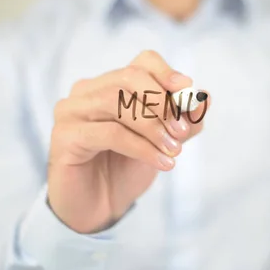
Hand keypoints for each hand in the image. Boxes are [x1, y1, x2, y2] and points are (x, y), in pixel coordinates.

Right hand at [47, 50, 209, 233]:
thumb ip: (182, 121)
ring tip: (174, 151)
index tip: (188, 91)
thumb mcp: (162, 142)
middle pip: (129, 78)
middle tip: (182, 130)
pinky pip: (109, 133)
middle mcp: (87, 91)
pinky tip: (162, 163)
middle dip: (161, 102)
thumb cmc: (126, 168)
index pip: (142, 63)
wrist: (99, 206)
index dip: (166, 73)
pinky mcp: (64, 136)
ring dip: (153, 127)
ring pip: (117, 103)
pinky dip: (141, 148)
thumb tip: (205, 98)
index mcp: (110, 84)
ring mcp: (71, 111)